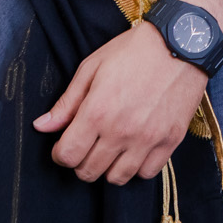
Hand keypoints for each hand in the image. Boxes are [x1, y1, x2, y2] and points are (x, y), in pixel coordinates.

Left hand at [32, 0, 222, 184]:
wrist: (181, 43)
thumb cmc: (134, 51)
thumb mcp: (92, 67)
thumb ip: (67, 102)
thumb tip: (41, 126)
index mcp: (97, 111)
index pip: (68, 155)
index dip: (60, 154)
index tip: (64, 146)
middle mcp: (121, 131)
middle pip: (89, 172)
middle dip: (81, 162)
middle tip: (86, 146)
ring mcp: (148, 139)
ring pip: (117, 178)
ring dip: (108, 168)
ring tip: (110, 150)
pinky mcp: (170, 141)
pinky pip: (147, 173)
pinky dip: (137, 167)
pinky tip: (134, 150)